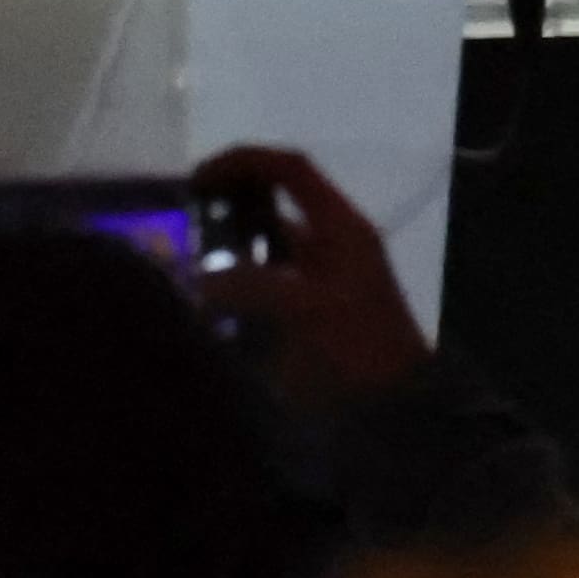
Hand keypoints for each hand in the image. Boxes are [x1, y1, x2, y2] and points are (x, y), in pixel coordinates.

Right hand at [195, 143, 427, 412]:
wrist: (398, 416)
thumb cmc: (359, 350)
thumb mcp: (306, 310)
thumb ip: (248, 286)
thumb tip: (197, 278)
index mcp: (340, 227)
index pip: (290, 169)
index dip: (243, 162)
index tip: (199, 179)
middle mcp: (329, 247)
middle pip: (272, 212)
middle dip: (225, 216)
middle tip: (180, 231)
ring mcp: (319, 286)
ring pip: (262, 257)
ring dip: (225, 263)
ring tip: (181, 276)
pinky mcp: (308, 323)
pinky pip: (262, 299)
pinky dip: (234, 302)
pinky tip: (204, 318)